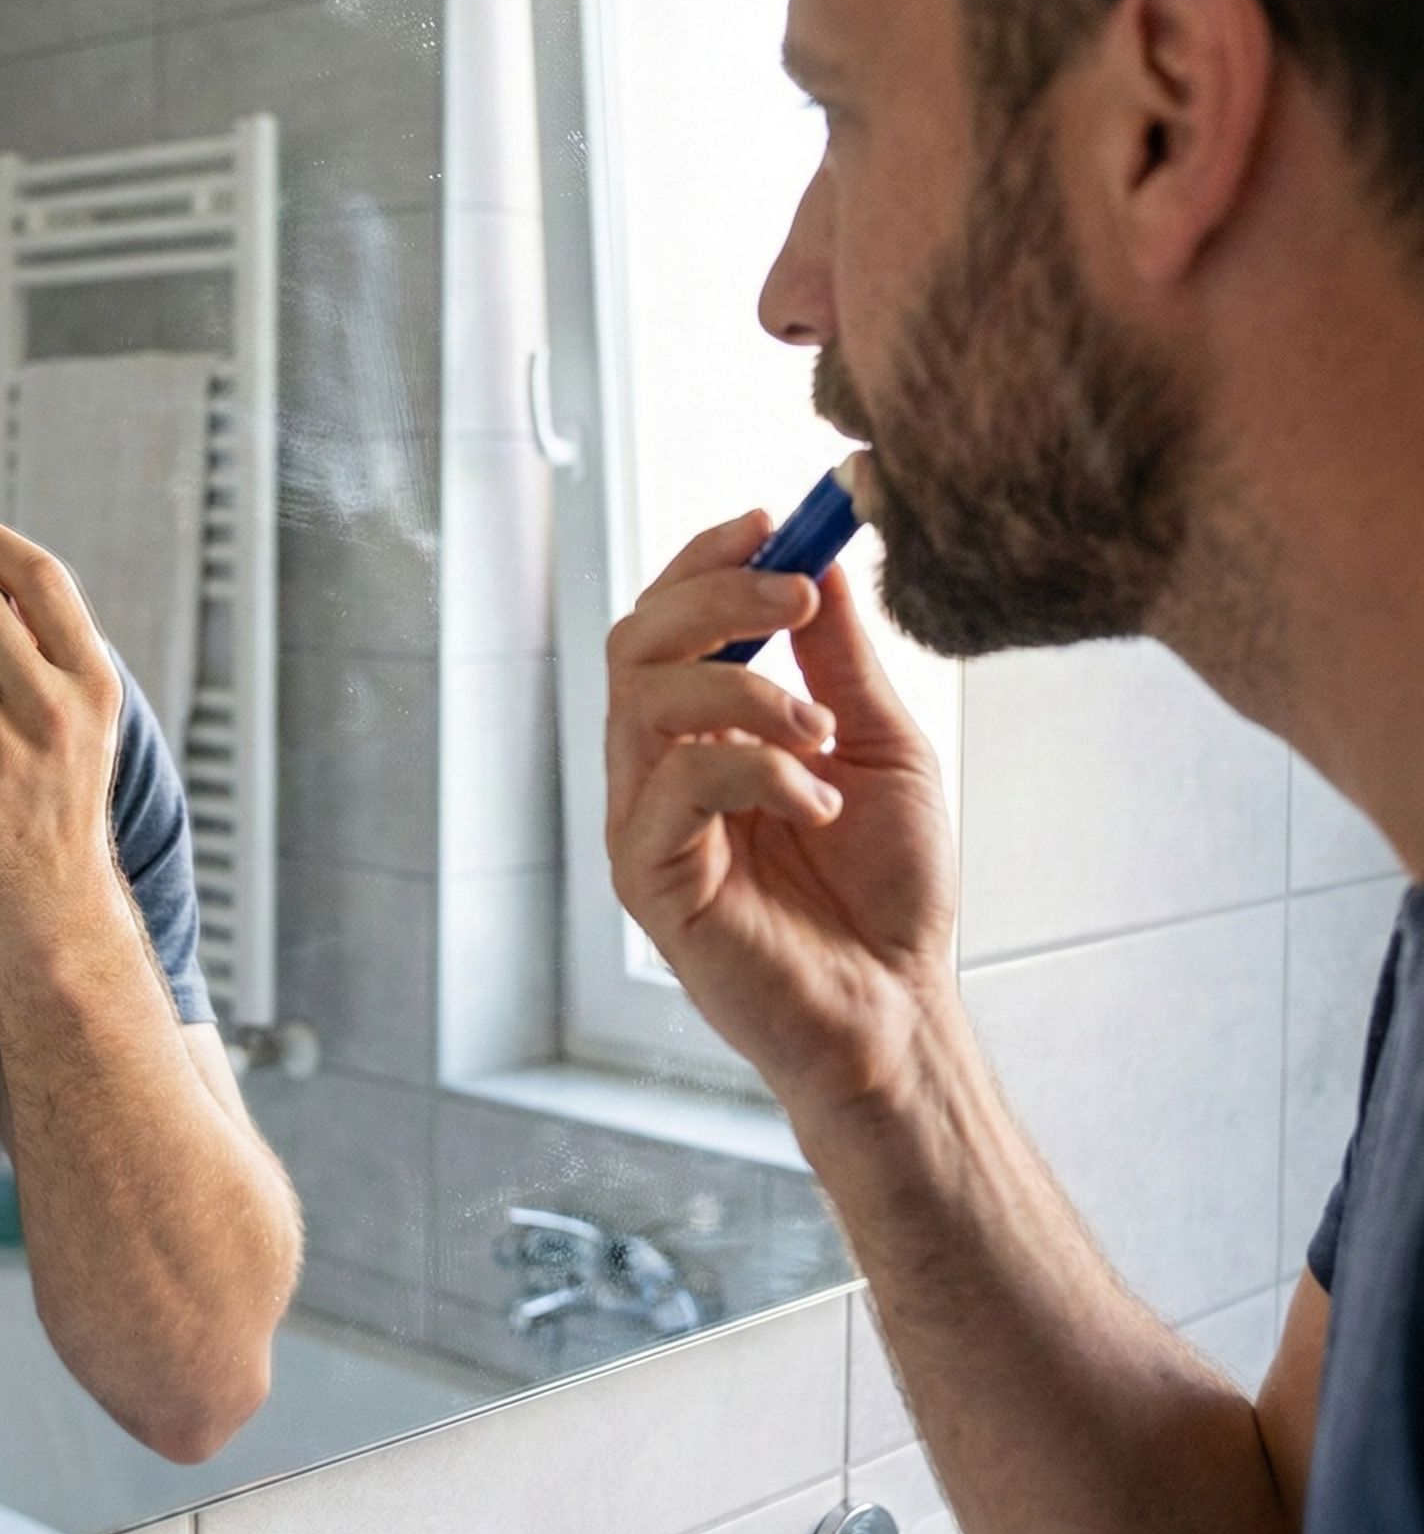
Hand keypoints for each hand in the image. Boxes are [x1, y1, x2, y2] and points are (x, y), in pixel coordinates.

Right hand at [605, 507, 957, 1127]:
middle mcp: (657, 767)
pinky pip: (676, 786)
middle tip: (796, 599)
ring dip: (745, 689)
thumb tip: (822, 560)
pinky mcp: (648, 879)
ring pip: (644, 701)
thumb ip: (840, 659)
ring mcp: (644, 822)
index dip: (705, 561)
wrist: (898, 1009)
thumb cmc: (888, 889)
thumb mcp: (880, 743)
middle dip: (715, 599)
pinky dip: (756, 770)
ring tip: (823, 731)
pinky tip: (818, 800)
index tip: (772, 524)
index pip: (667, 620)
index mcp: (701, 731)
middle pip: (636, 641)